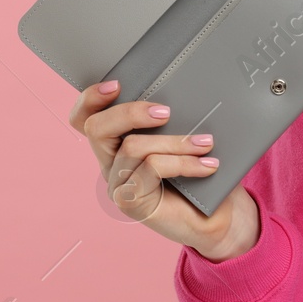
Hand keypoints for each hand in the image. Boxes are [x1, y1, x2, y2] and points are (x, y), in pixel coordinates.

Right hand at [69, 79, 260, 261]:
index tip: (117, 83)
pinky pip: (151, 169)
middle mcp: (110, 162)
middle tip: (166, 112)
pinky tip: (207, 165)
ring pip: (132, 147)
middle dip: (130, 112)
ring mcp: (118, 183)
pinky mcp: (131, 202)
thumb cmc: (200, 172)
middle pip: (97, 128)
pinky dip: (183, 163)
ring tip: (206, 143)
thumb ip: (169, 121)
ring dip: (174, 141)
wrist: (217, 218)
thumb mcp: (182, 140)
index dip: (90, 98)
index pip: (85, 118)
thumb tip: (178, 93)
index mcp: (116, 142)